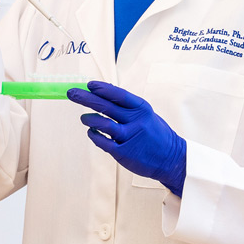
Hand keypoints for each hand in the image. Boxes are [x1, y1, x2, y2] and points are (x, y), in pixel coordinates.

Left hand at [67, 81, 186, 194]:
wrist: (172, 159)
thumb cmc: (155, 134)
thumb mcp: (147, 115)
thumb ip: (127, 107)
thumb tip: (101, 95)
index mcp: (142, 109)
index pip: (119, 94)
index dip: (102, 88)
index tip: (88, 84)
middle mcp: (136, 121)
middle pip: (106, 107)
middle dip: (85, 98)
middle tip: (71, 93)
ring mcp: (130, 137)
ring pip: (102, 124)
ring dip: (88, 119)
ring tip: (83, 117)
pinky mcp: (123, 153)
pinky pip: (102, 141)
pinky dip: (94, 135)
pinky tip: (91, 132)